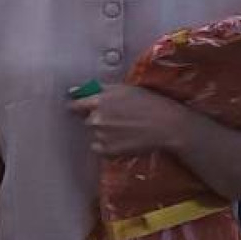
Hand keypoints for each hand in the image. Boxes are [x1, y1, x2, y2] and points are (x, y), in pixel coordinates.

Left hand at [68, 82, 191, 156]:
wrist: (166, 125)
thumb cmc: (149, 103)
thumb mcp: (125, 89)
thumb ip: (99, 89)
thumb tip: (73, 92)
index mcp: (100, 100)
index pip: (75, 105)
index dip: (78, 107)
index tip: (82, 108)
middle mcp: (97, 118)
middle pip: (88, 120)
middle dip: (99, 119)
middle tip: (118, 118)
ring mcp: (101, 136)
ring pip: (95, 134)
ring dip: (105, 132)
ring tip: (126, 129)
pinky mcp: (107, 150)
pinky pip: (99, 148)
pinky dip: (108, 146)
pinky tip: (124, 140)